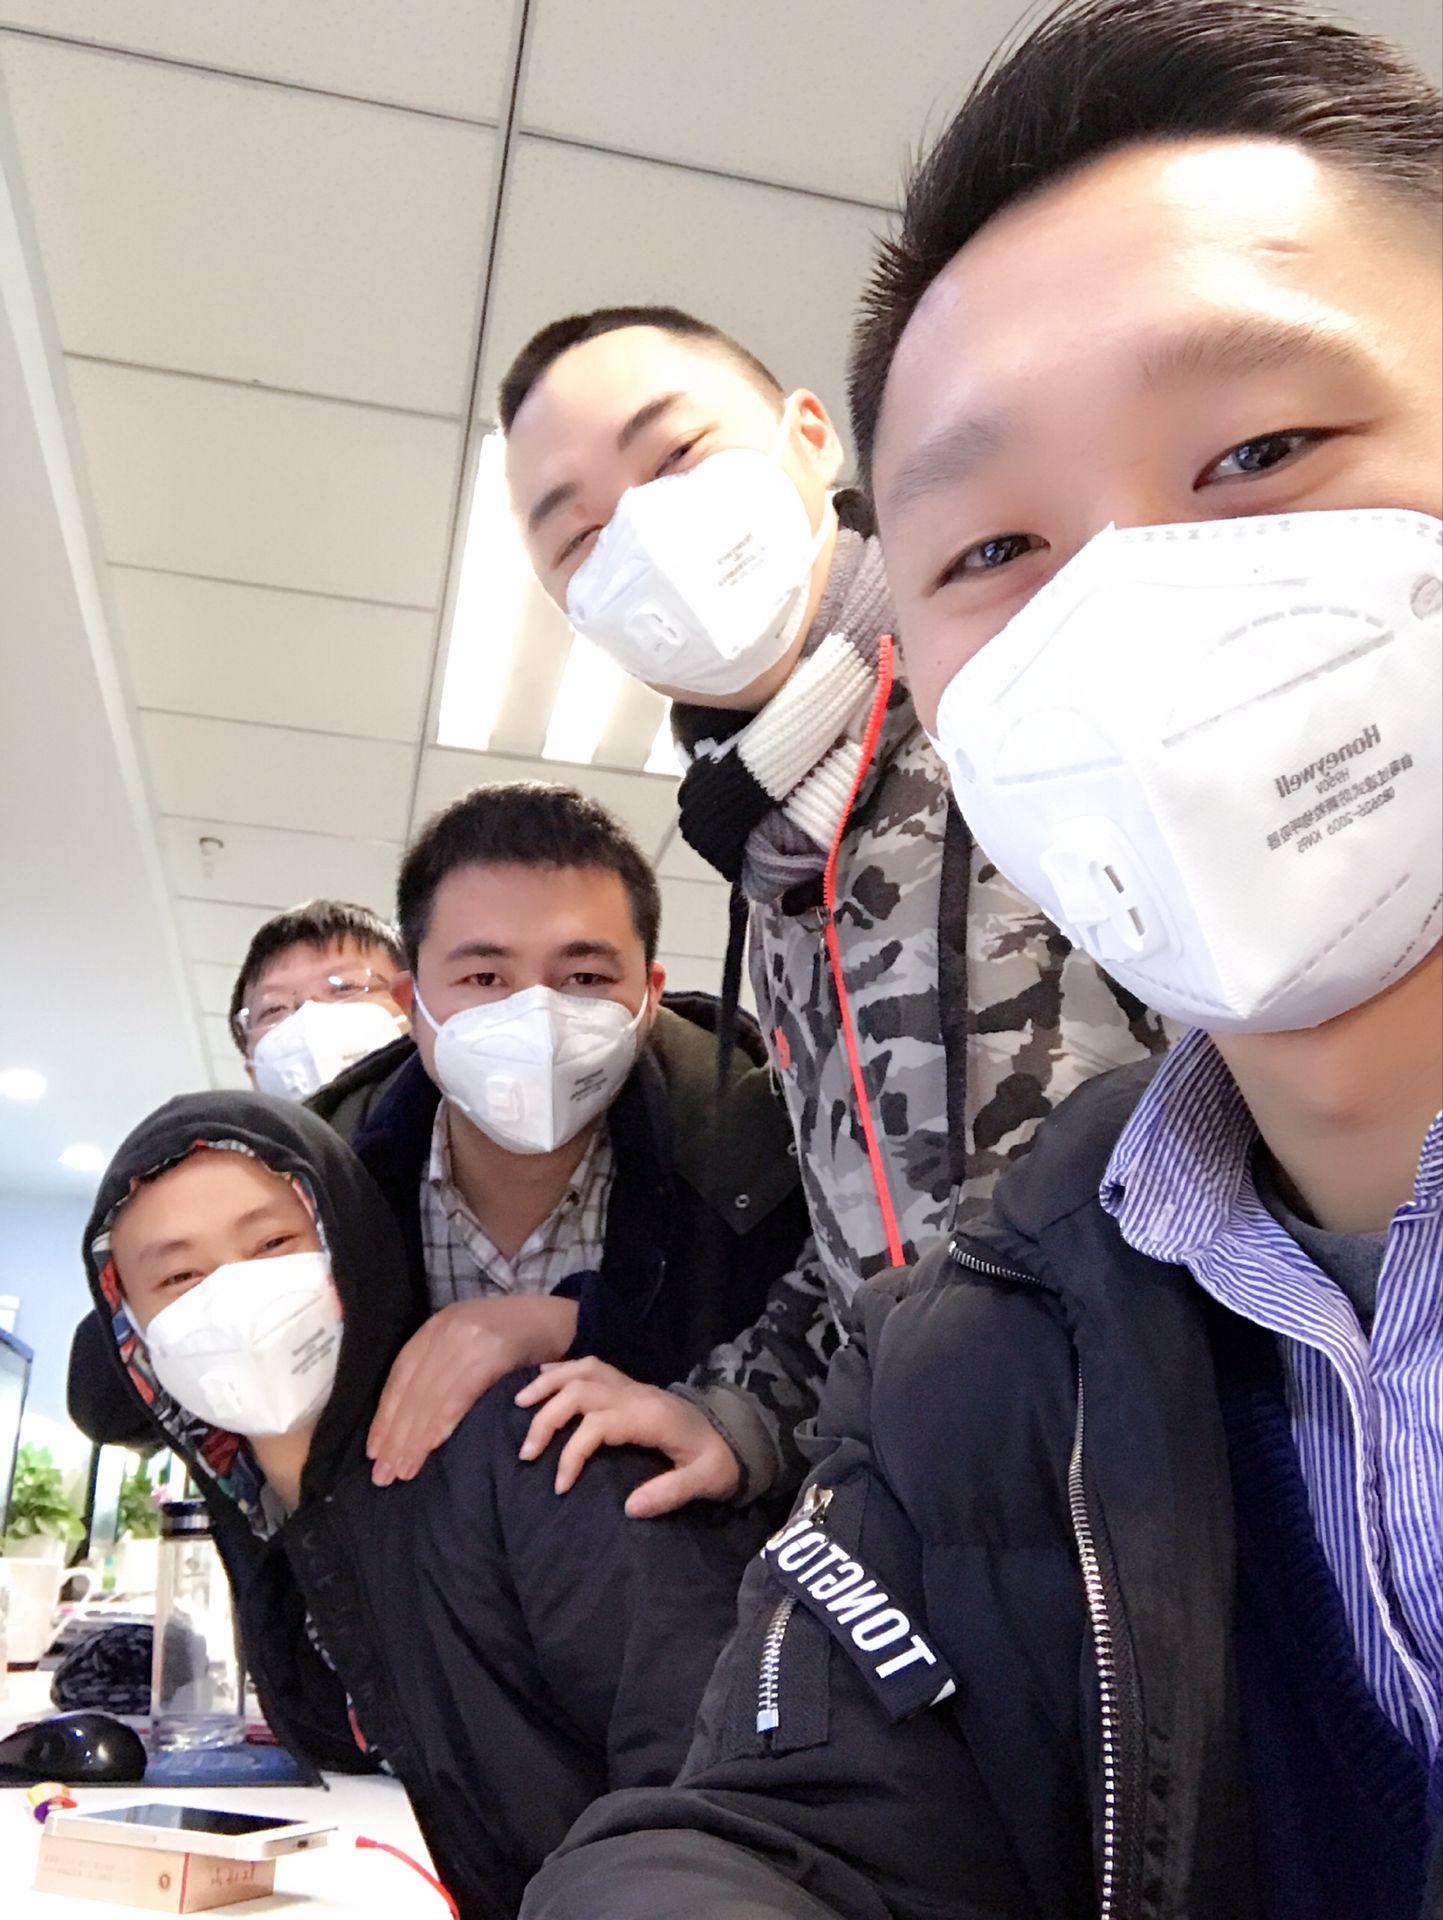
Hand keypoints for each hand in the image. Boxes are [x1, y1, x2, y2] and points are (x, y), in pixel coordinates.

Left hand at [367, 1295, 577, 1485]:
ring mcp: (469, 1340)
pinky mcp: (492, 1353)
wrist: (559, 1318)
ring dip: (414, 1439)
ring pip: (431, 1397)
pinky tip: (430, 1448)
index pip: (400, 1377)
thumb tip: (407, 1421)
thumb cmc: (515, 1338)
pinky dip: (441, 1425)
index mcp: (437, 1326)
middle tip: (384, 1475)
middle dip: (394, 1436)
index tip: (375, 1452)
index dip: (385, 1417)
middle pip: (412, 1390)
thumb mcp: (470, 1342)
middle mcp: (447, 1330)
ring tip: (403, 1472)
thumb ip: (443, 1368)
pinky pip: (459, 1396)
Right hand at [514, 1358, 741, 1517]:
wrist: (738, 1432)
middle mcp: (637, 1394)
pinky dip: (563, 1369)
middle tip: (527, 1453)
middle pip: (581, 1392)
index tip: (559, 1486)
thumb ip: (670, 1493)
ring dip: (548, 1385)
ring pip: (583, 1371)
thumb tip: (629, 1509)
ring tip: (519, 1404)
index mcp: (650, 1417)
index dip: (572, 1453)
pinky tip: (543, 1378)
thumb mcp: (705, 1480)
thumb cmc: (718, 1460)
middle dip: (547, 1418)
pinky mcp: (630, 1384)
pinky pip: (591, 1365)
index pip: (597, 1425)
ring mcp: (633, 1385)